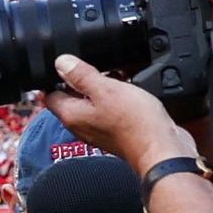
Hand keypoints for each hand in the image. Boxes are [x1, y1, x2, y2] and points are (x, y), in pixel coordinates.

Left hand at [45, 55, 192, 174]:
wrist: (161, 148)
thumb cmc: (135, 122)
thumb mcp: (106, 89)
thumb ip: (81, 75)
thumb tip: (61, 63)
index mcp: (71, 115)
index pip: (50, 95)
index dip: (56, 78)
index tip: (70, 66)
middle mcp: (80, 125)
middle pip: (72, 99)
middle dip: (82, 82)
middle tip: (98, 70)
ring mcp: (97, 131)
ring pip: (91, 104)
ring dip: (101, 89)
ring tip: (117, 78)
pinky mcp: (114, 133)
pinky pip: (107, 112)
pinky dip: (114, 100)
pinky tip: (128, 92)